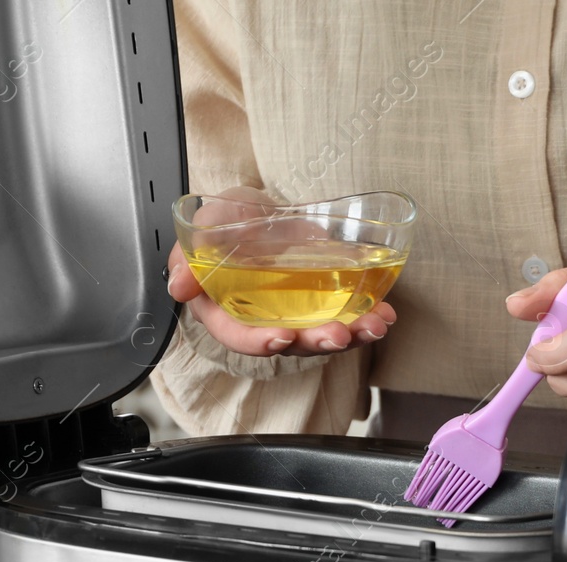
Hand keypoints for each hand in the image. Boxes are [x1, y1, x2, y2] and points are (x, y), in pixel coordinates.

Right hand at [166, 186, 397, 356]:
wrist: (261, 212)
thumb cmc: (228, 223)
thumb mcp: (205, 227)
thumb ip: (189, 255)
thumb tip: (180, 285)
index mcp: (226, 310)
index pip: (239, 337)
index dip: (259, 342)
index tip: (281, 338)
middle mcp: (265, 322)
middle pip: (291, 343)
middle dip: (317, 342)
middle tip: (338, 335)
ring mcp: (298, 317)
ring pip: (324, 336)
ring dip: (353, 335)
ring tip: (375, 324)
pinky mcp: (325, 306)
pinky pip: (348, 319)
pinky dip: (369, 318)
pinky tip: (386, 312)